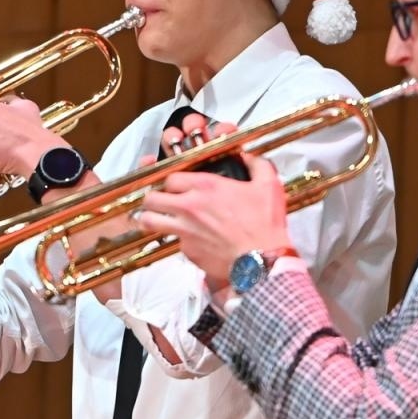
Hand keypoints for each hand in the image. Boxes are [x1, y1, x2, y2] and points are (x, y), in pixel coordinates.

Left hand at [138, 149, 291, 292]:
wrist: (262, 261)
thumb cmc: (264, 224)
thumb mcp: (268, 186)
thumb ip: (257, 165)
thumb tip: (249, 157)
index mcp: (206, 186)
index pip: (170, 177)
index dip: (172, 182)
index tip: (178, 187)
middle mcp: (189, 207)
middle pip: (151, 198)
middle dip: (153, 198)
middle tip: (160, 202)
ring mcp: (185, 230)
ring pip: (149, 221)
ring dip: (150, 219)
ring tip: (157, 219)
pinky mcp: (187, 251)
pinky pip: (174, 243)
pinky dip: (180, 241)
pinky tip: (193, 241)